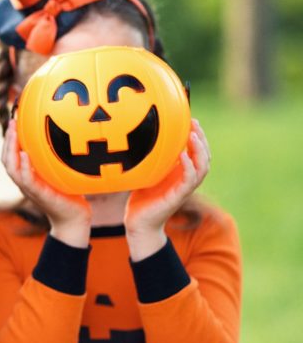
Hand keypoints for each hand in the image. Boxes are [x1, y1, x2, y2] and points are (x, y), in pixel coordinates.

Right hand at [2, 119, 90, 246]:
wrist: (75, 219)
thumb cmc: (70, 194)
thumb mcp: (60, 173)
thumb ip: (56, 159)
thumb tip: (68, 134)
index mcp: (27, 176)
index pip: (10, 157)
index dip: (9, 140)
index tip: (14, 121)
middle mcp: (25, 182)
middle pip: (6, 160)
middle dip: (7, 140)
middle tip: (13, 122)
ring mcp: (30, 189)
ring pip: (12, 168)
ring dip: (11, 149)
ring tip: (14, 133)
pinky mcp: (40, 195)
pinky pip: (27, 180)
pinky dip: (24, 167)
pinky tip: (25, 154)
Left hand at [125, 119, 209, 258]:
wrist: (138, 223)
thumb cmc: (141, 198)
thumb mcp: (145, 173)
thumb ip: (148, 159)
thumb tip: (138, 137)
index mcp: (181, 172)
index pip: (196, 151)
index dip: (197, 136)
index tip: (191, 120)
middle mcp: (186, 179)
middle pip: (204, 156)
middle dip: (202, 138)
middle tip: (194, 123)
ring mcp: (184, 188)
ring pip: (202, 167)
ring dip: (199, 150)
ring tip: (193, 135)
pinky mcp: (178, 197)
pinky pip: (189, 180)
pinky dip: (188, 167)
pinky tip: (184, 155)